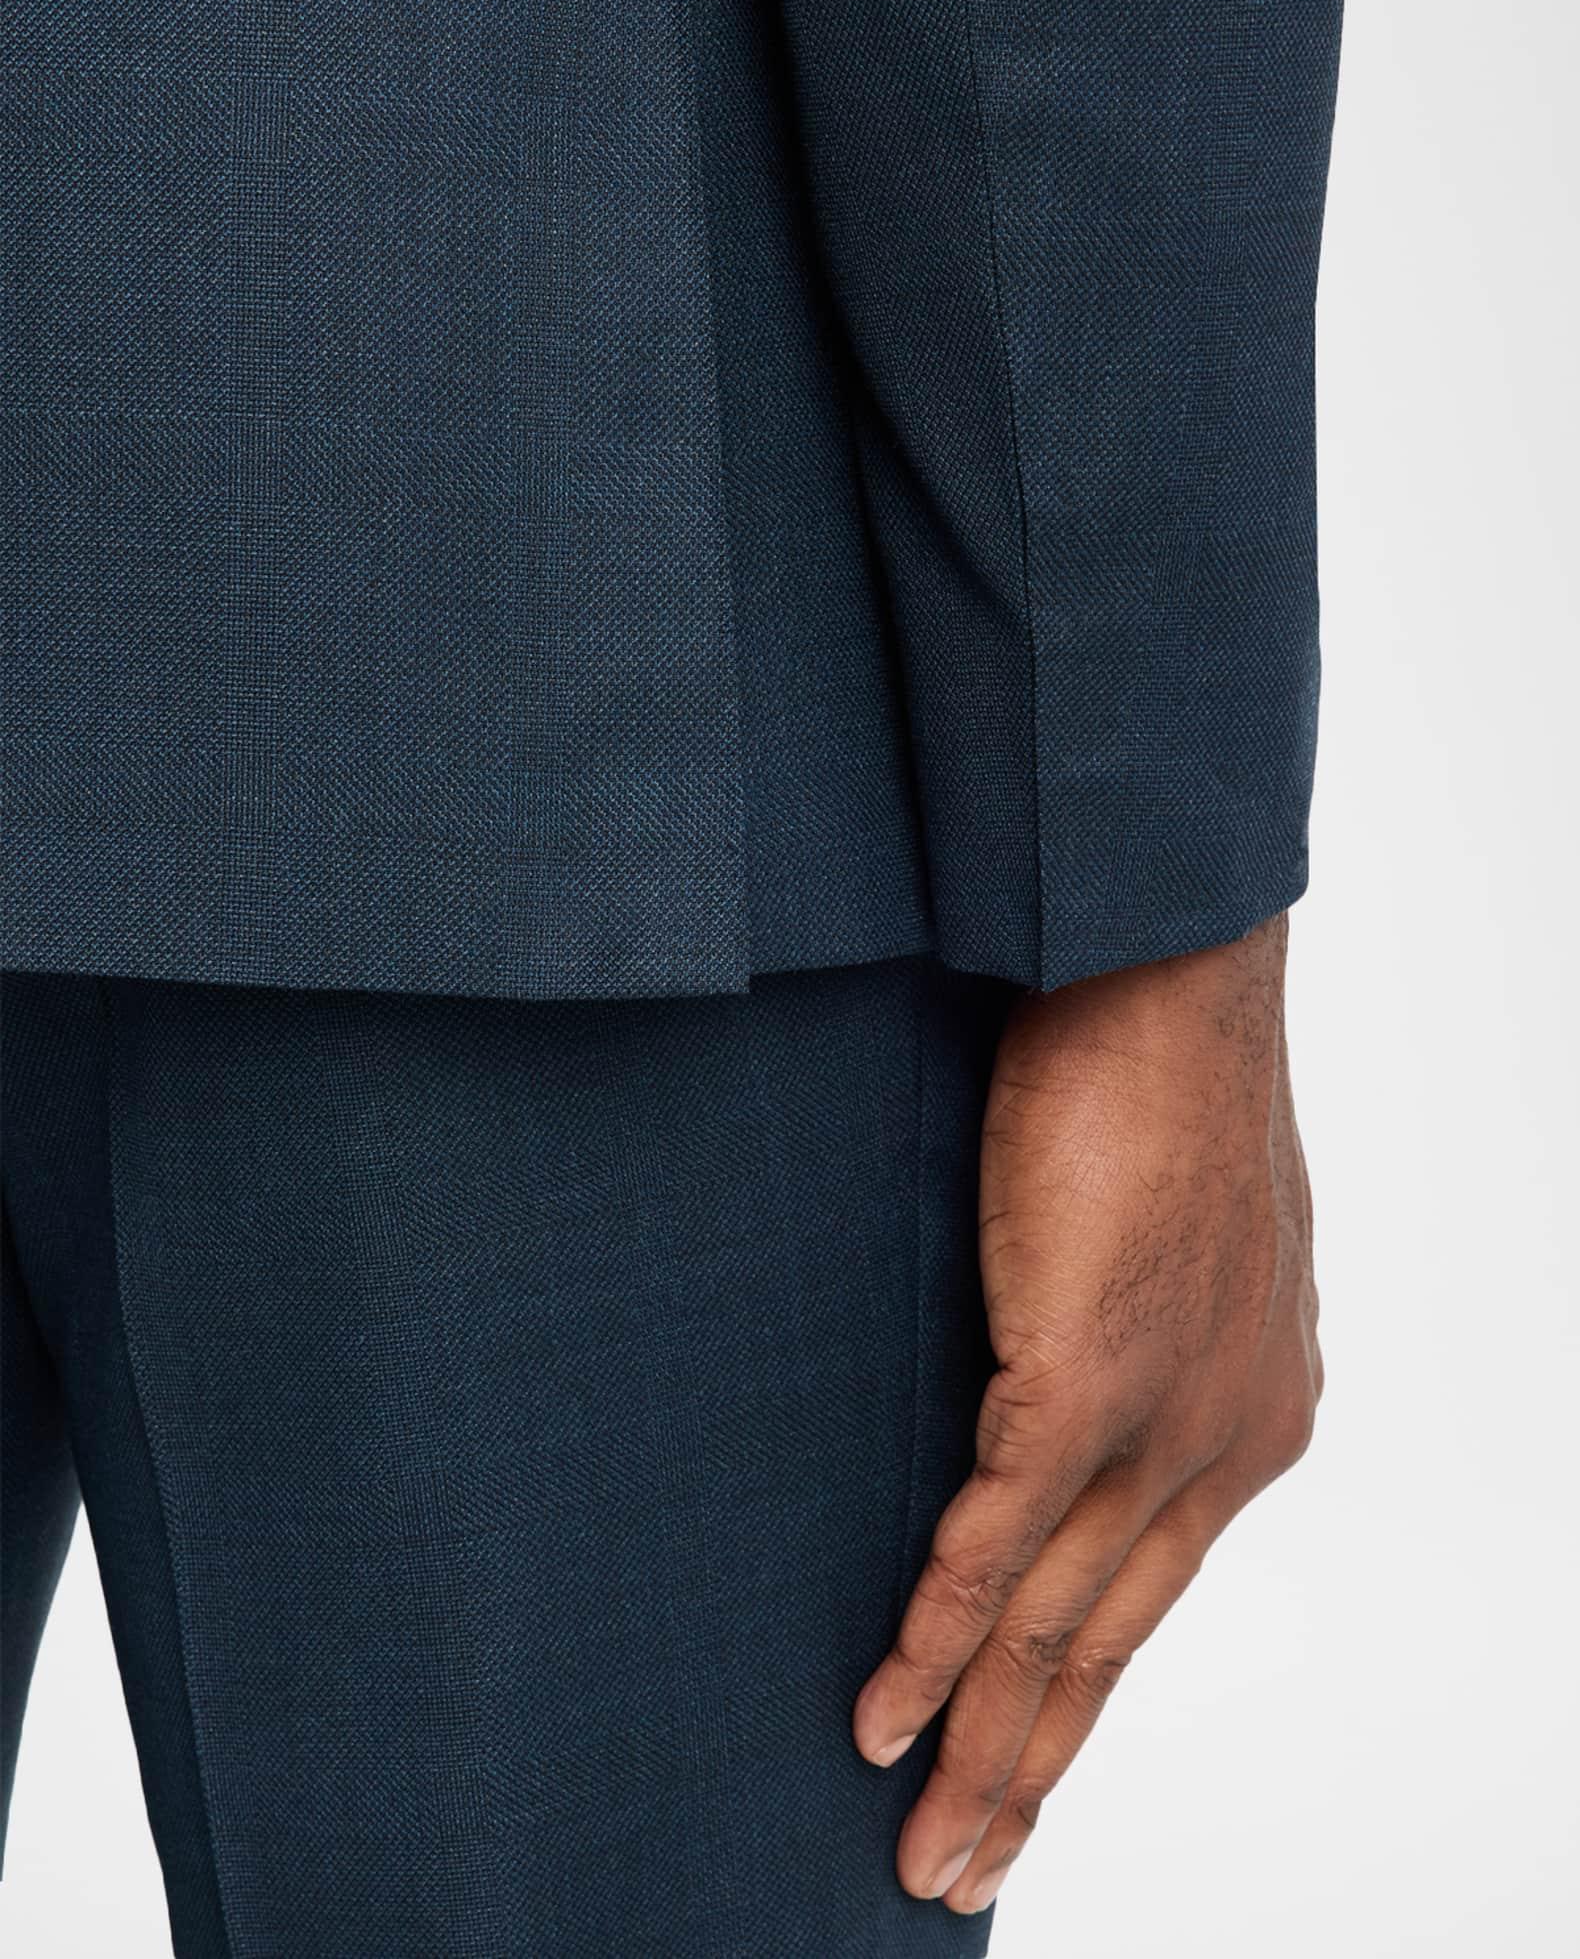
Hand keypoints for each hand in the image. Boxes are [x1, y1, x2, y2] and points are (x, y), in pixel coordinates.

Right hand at [853, 911, 1322, 1912]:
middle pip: (1104, 1641)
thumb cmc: (1151, 1073)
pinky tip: (883, 1718)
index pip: (1149, 1587)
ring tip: (926, 1851)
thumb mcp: (1163, 1239)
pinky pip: (991, 1541)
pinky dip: (932, 1639)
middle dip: (1030, 1766)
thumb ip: (1130, 1336)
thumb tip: (1049, 1381)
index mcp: (1250, 1410)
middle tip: (961, 1870)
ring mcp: (1157, 1414)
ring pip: (1053, 1620)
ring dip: (982, 1746)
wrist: (1163, 969)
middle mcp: (1221, 1438)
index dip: (1077, 1690)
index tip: (1024, 1762)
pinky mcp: (1081, 1375)